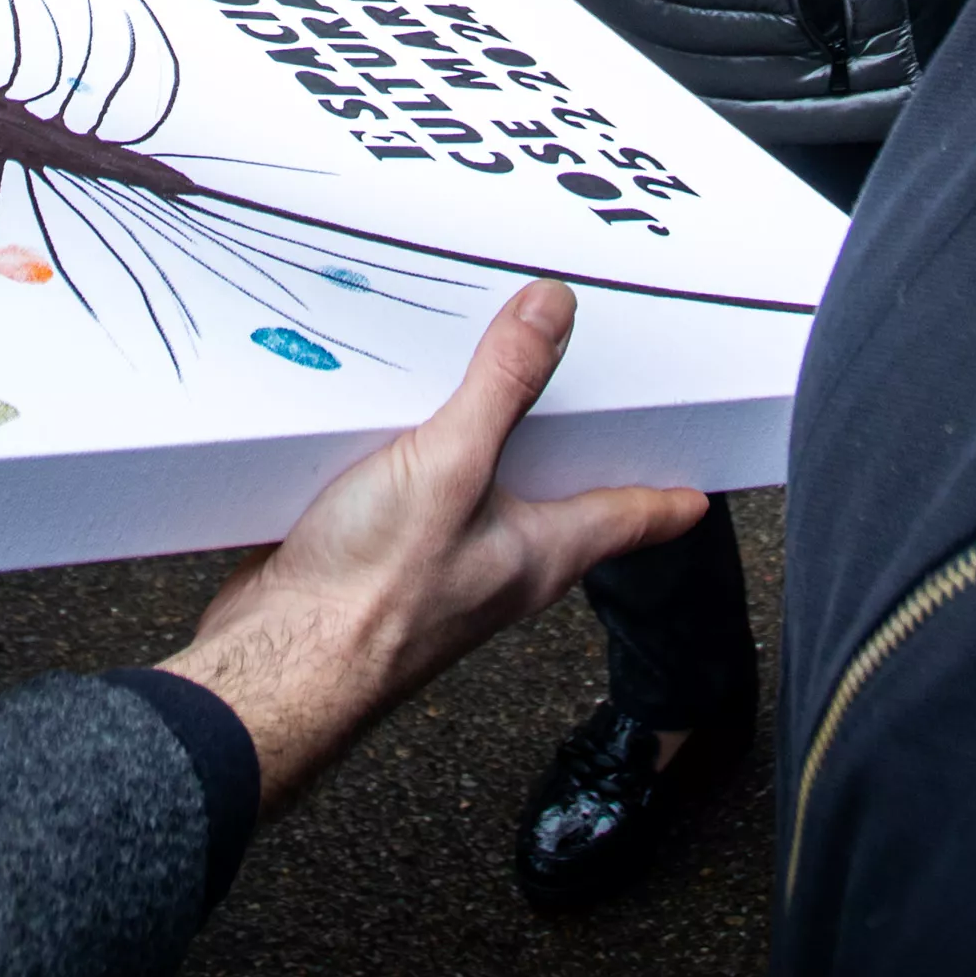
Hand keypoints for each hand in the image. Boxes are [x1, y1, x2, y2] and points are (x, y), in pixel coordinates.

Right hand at [162, 283, 707, 805]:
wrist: (277, 662)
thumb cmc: (371, 599)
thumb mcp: (451, 466)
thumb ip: (503, 387)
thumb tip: (553, 314)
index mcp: (538, 550)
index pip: (625, 518)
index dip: (664, 498)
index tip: (698, 492)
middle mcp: (496, 559)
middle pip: (554, 499)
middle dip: (570, 450)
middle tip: (592, 400)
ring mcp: (434, 558)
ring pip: (477, 489)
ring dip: (480, 437)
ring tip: (481, 377)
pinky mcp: (374, 551)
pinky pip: (408, 488)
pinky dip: (407, 447)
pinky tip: (379, 415)